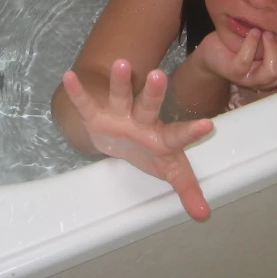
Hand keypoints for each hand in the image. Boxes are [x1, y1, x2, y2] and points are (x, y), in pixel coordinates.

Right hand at [62, 59, 213, 219]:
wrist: (121, 139)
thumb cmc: (150, 151)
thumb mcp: (169, 170)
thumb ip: (186, 188)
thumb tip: (204, 214)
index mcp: (161, 136)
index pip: (177, 135)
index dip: (191, 132)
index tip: (207, 126)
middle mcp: (141, 121)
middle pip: (148, 106)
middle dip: (153, 92)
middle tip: (158, 74)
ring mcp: (119, 115)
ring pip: (121, 97)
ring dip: (120, 82)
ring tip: (121, 63)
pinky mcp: (96, 116)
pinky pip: (86, 104)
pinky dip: (78, 92)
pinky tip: (69, 76)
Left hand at [197, 29, 276, 90]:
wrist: (213, 54)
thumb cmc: (242, 45)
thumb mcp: (266, 42)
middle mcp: (268, 79)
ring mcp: (251, 78)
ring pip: (273, 72)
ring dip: (274, 49)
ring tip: (267, 33)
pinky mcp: (234, 72)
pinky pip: (245, 62)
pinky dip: (251, 44)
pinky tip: (254, 32)